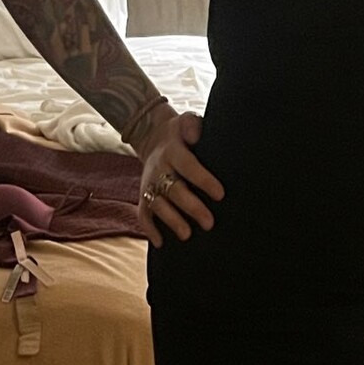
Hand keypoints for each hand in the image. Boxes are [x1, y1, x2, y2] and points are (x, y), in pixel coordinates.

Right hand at [134, 108, 223, 247]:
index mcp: (173, 151)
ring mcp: (149, 184)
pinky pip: (142, 214)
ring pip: (157, 204)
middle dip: (191, 207)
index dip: (203, 180)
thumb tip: (196, 136)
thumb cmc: (180, 133)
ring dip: (171, 220)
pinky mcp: (143, 195)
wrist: (153, 137)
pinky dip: (149, 229)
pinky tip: (160, 243)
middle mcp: (159, 169)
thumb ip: (192, 125)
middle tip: (209, 223)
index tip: (220, 194)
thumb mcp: (187, 121)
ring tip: (187, 235)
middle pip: (173, 190)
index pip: (188, 166)